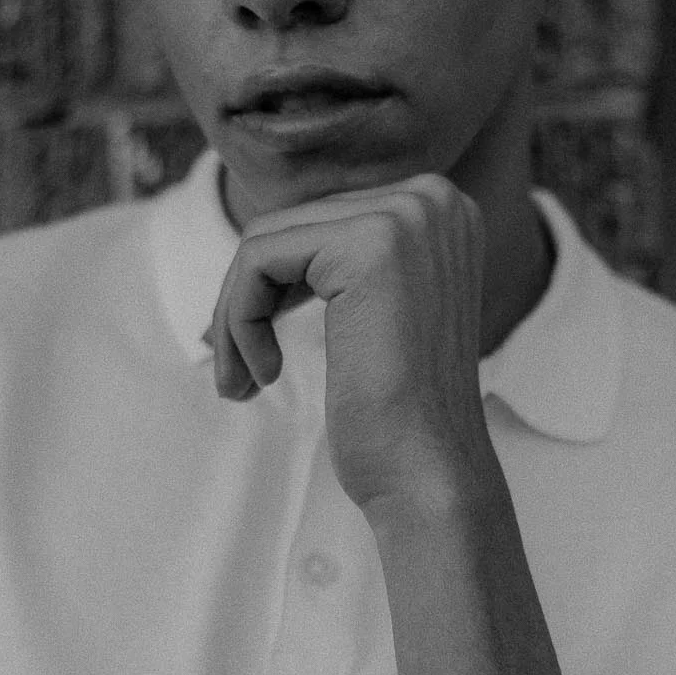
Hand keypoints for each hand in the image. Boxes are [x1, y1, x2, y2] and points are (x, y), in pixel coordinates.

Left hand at [210, 174, 497, 521]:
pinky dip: (240, 320)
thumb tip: (257, 245)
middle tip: (236, 372)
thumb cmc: (397, 415)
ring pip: (263, 242)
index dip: (274, 287)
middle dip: (248, 303)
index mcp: (440, 210)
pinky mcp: (369, 244)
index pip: (318, 222)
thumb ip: (338, 262)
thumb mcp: (377, 315)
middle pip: (289, 226)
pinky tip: (264, 374)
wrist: (430, 475)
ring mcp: (407, 216)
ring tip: (239, 382)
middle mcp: (433, 199)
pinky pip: (256, 260)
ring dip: (235, 317)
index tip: (253, 347)